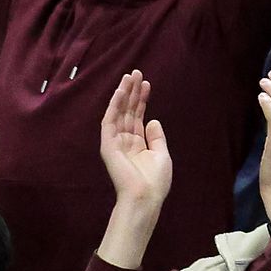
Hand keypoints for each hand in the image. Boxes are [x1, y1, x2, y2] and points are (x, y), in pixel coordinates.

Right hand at [98, 74, 174, 213]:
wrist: (146, 197)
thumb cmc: (155, 181)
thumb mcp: (161, 154)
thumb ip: (156, 137)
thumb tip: (153, 119)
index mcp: (137, 144)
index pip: (138, 116)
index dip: (141, 99)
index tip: (146, 83)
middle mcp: (125, 141)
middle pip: (128, 111)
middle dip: (131, 92)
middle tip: (136, 72)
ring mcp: (116, 143)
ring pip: (118, 113)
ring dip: (123, 94)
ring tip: (129, 76)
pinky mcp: (108, 146)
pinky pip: (109, 123)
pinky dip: (113, 107)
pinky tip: (119, 92)